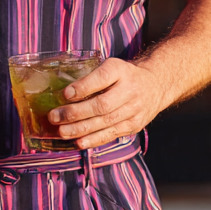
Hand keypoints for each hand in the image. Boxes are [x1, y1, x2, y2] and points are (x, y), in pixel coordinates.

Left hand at [47, 57, 164, 148]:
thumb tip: (63, 94)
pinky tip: (79, 142)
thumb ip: (91, 77)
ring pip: (105, 122)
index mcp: (121, 70)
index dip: (83, 87)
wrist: (155, 85)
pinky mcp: (134, 125)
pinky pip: (112, 134)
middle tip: (55, 117)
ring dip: (81, 129)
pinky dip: (94, 140)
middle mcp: (130, 90)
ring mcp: (134, 110)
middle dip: (76, 113)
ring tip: (62, 132)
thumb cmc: (124, 76)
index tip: (65, 94)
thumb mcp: (111, 67)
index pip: (102, 78)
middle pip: (102, 105)